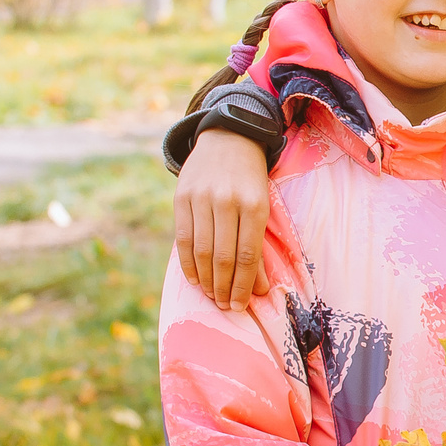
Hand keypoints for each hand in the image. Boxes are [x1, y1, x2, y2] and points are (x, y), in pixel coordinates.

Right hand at [177, 130, 271, 310]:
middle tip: (227, 307)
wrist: (228, 138)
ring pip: (201, 251)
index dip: (244, 285)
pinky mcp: (181, 198)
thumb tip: (261, 288)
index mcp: (254, 205)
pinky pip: (182, 239)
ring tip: (213, 297)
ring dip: (206, 280)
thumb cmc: (251, 178)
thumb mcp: (263, 205)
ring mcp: (201, 199)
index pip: (247, 255)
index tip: (242, 305)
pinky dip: (187, 264)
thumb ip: (258, 245)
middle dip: (225, 287)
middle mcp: (226, 202)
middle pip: (223, 257)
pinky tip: (195, 280)